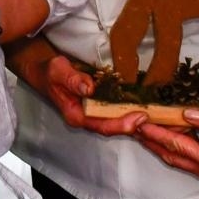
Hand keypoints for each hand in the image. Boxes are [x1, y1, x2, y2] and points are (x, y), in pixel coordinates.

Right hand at [22, 51, 147, 135]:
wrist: (44, 73)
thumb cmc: (50, 72)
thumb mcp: (57, 71)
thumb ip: (72, 79)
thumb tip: (89, 87)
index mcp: (76, 115)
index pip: (102, 125)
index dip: (122, 124)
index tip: (139, 117)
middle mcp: (86, 119)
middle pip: (113, 127)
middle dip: (133, 125)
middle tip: (153, 117)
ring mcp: (93, 114)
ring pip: (116, 122)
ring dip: (134, 120)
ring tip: (154, 115)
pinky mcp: (98, 107)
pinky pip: (116, 113)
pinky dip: (129, 111)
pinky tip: (143, 106)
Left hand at [135, 107, 198, 188]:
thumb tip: (188, 113)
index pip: (177, 146)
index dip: (156, 132)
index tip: (140, 121)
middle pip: (173, 156)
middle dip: (152, 140)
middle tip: (134, 124)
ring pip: (183, 160)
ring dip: (165, 144)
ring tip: (148, 126)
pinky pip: (196, 159)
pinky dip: (183, 146)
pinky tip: (178, 132)